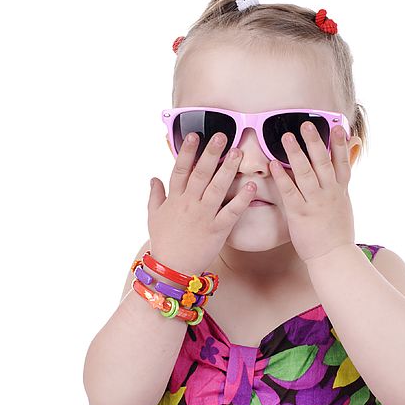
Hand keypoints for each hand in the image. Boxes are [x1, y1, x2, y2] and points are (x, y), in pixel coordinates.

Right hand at [148, 131, 256, 275]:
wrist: (170, 269)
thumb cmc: (163, 242)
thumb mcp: (153, 216)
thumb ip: (155, 195)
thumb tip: (153, 178)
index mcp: (174, 199)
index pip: (180, 169)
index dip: (187, 151)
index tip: (194, 135)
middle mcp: (189, 204)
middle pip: (200, 173)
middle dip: (211, 153)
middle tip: (222, 136)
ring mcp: (203, 216)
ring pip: (217, 188)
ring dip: (228, 169)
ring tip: (238, 153)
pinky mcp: (217, 230)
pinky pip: (231, 212)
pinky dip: (242, 199)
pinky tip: (251, 186)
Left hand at [268, 123, 355, 263]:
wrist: (334, 257)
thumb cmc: (337, 234)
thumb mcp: (344, 207)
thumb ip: (341, 186)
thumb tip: (344, 176)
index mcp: (340, 191)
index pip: (342, 163)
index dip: (340, 144)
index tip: (337, 127)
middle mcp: (329, 193)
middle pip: (323, 162)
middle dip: (315, 142)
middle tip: (306, 125)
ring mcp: (315, 202)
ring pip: (305, 173)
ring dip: (296, 153)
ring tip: (287, 136)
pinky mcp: (300, 214)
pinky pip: (289, 191)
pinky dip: (281, 177)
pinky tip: (273, 164)